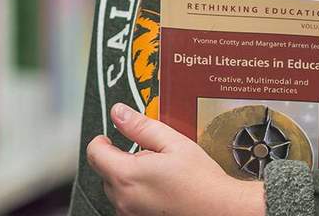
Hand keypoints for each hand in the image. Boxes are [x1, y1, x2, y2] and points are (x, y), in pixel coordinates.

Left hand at [85, 104, 264, 215]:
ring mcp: (131, 215)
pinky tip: (160, 190)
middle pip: (105, 172)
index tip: (110, 137)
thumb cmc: (202, 182)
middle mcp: (124, 200)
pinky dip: (137, 195)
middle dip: (120, 160)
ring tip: (158, 175)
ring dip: (128, 179)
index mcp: (127, 176)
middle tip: (148, 156)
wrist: (223, 211)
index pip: (95, 153)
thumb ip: (141, 126)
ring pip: (117, 190)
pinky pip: (128, 205)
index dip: (101, 140)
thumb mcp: (173, 143)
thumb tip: (119, 113)